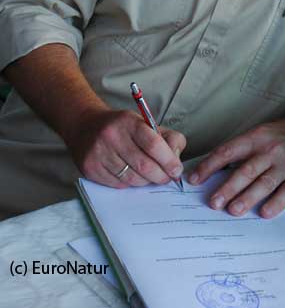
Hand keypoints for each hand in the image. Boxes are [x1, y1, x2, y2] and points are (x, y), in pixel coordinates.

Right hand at [64, 106, 185, 188]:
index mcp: (129, 122)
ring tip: (149, 176)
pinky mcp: (90, 168)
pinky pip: (118, 185)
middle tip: (167, 178)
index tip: (176, 170)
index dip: (169, 161)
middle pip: (144, 165)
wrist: (85, 125)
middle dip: (160, 176)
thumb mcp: (145, 123)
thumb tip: (176, 160)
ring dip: (145, 181)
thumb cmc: (122, 127)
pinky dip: (129, 184)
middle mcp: (112, 136)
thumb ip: (167, 138)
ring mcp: (99, 153)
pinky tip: (131, 175)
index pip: (154, 144)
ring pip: (132, 178)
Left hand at [188, 112, 284, 218]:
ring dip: (248, 197)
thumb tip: (213, 170)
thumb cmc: (281, 135)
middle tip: (213, 202)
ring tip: (233, 210)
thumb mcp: (260, 134)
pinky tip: (264, 213)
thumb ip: (241, 151)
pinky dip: (275, 204)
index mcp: (256, 137)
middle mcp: (270, 150)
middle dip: (228, 187)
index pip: (228, 151)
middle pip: (246, 170)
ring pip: (264, 183)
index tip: (194, 179)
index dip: (210, 166)